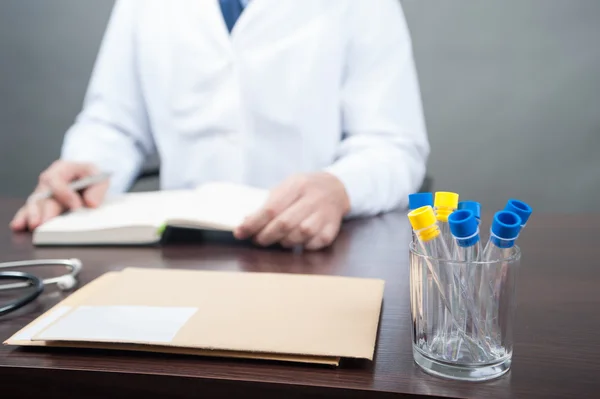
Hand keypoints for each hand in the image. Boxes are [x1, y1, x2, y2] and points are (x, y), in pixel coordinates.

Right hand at [10, 160, 108, 230]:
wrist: (84, 176)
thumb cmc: (90, 176)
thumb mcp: (99, 177)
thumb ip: (97, 189)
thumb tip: (90, 203)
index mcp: (62, 168)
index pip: (58, 180)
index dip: (66, 194)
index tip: (76, 207)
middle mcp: (49, 180)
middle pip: (44, 194)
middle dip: (46, 209)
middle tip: (47, 221)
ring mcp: (43, 191)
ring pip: (34, 202)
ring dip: (33, 214)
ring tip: (34, 225)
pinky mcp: (40, 203)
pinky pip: (29, 209)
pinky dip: (24, 217)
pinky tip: (19, 225)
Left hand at [233, 172, 349, 250]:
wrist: (335, 187)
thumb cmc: (304, 189)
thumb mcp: (287, 186)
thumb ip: (269, 203)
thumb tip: (248, 222)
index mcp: (297, 185)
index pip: (270, 208)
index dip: (253, 223)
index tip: (240, 232)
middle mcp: (313, 199)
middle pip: (284, 224)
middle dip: (265, 236)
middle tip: (257, 239)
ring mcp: (325, 214)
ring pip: (300, 235)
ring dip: (283, 241)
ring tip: (278, 238)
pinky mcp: (332, 228)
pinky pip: (314, 244)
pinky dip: (303, 245)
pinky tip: (298, 240)